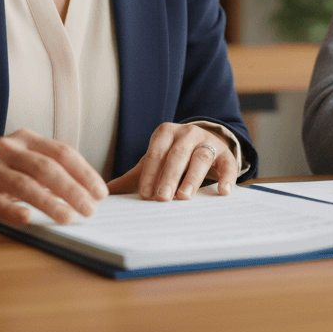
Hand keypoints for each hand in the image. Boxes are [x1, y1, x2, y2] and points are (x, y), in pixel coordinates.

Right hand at [0, 129, 107, 224]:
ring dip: (49, 203)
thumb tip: (84, 189)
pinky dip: (13, 210)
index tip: (100, 192)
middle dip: (73, 190)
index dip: (84, 172)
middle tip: (90, 209)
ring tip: (68, 217)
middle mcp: (7, 150)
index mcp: (24, 140)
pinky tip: (28, 219)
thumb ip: (46, 167)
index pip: (62, 152)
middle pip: (47, 168)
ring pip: (24, 185)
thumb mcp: (19, 157)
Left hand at [106, 122, 236, 200]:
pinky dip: (227, 177)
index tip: (146, 194)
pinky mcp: (226, 152)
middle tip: (162, 198)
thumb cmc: (175, 156)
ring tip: (184, 196)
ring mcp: (208, 141)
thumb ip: (134, 177)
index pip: (156, 153)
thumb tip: (105, 192)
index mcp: (165, 133)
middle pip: (178, 155)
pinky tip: (223, 191)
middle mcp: (187, 133)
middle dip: (169, 177)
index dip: (150, 174)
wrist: (206, 144)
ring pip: (201, 157)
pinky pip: (228, 163)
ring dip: (192, 177)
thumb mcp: (155, 162)